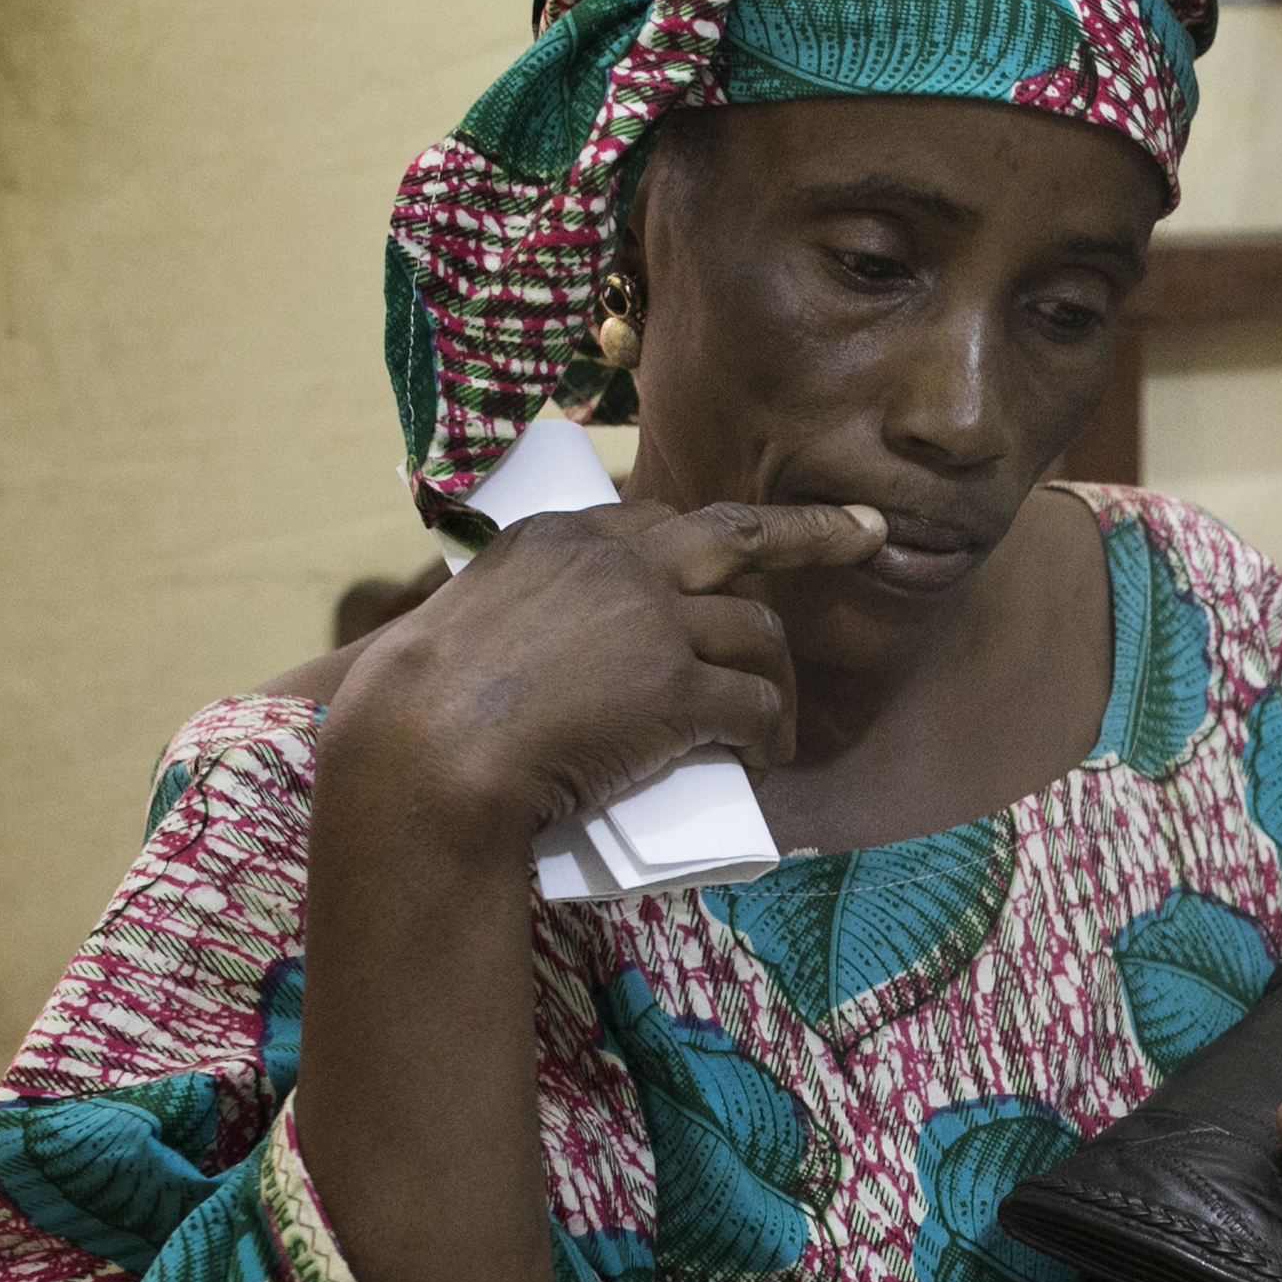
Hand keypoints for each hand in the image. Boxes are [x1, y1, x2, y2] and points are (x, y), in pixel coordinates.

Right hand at [321, 497, 885, 846]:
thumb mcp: (458, 626)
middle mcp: (616, 565)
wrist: (422, 753)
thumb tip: (525, 656)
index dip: (708, 541)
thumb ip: (507, 621)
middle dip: (814, 529)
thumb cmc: (414, 712)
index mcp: (559, 538)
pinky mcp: (676, 692)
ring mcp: (651, 623)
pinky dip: (769, 738)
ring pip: (758, 634)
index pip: (658, 520)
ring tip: (769, 727)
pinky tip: (764, 761)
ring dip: (776, 681)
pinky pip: (755, 708)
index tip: (740, 548)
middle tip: (868, 531)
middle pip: (738, 534)